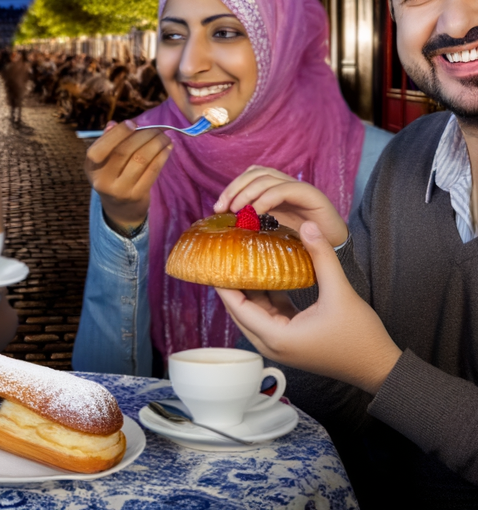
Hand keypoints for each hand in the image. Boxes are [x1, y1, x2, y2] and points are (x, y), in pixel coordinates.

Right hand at [83, 121, 172, 229]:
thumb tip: (114, 124)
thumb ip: (107, 141)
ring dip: (156, 144)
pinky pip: (152, 171)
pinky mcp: (137, 196)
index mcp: (91, 168)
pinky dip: (161, 156)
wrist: (120, 209)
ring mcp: (120, 190)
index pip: (98, 150)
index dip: (116, 135)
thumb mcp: (104, 161)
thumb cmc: (113, 175)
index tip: (133, 123)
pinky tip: (167, 148)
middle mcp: (102, 181)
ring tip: (165, 136)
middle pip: (123, 152)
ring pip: (140, 160)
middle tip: (157, 127)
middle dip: (143, 135)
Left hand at [214, 166, 348, 246]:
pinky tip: (256, 212)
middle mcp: (286, 184)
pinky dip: (266, 198)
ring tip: (237, 210)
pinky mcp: (311, 195)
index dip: (232, 188)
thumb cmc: (304, 243)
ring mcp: (299, 188)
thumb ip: (255, 224)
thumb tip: (227, 226)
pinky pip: (284, 189)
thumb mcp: (272, 232)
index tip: (217, 208)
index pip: (249, 177)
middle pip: (255, 172)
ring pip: (266, 177)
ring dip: (247, 192)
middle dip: (234, 188)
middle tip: (221, 208)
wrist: (338, 250)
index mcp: (276, 190)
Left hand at [216, 222, 400, 393]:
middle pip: (240, 309)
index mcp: (278, 337)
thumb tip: (308, 226)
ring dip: (247, 287)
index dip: (223, 282)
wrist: (380, 368)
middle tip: (224, 254)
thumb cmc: (361, 337)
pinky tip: (264, 271)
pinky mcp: (290, 339)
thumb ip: (322, 257)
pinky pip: (268, 314)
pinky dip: (264, 295)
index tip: (213, 259)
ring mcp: (281, 344)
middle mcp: (273, 344)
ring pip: (254, 311)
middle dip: (231, 282)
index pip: (238, 306)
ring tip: (239, 258)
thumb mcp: (341, 293)